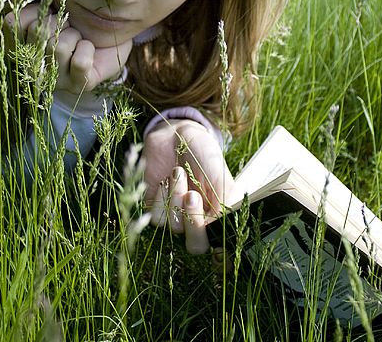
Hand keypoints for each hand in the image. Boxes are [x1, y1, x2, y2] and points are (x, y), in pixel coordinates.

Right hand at [4, 3, 131, 96]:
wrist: (109, 37)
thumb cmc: (76, 20)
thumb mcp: (50, 8)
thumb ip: (32, 8)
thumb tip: (36, 7)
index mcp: (20, 47)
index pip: (13, 22)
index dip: (36, 11)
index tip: (50, 14)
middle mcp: (32, 68)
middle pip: (38, 32)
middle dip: (59, 21)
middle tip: (68, 28)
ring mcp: (55, 80)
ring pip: (58, 47)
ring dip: (74, 35)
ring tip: (78, 40)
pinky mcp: (78, 85)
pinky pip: (80, 61)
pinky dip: (87, 48)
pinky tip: (88, 50)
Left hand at [143, 119, 233, 253]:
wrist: (176, 134)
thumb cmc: (203, 154)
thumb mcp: (220, 177)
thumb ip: (226, 205)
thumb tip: (222, 231)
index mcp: (218, 216)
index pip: (219, 243)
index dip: (216, 240)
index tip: (213, 222)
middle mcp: (198, 222)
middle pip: (196, 246)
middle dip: (194, 224)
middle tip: (193, 195)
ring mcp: (176, 217)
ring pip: (175, 227)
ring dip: (177, 197)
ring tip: (179, 172)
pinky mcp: (155, 209)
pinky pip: (157, 218)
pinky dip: (162, 196)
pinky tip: (167, 179)